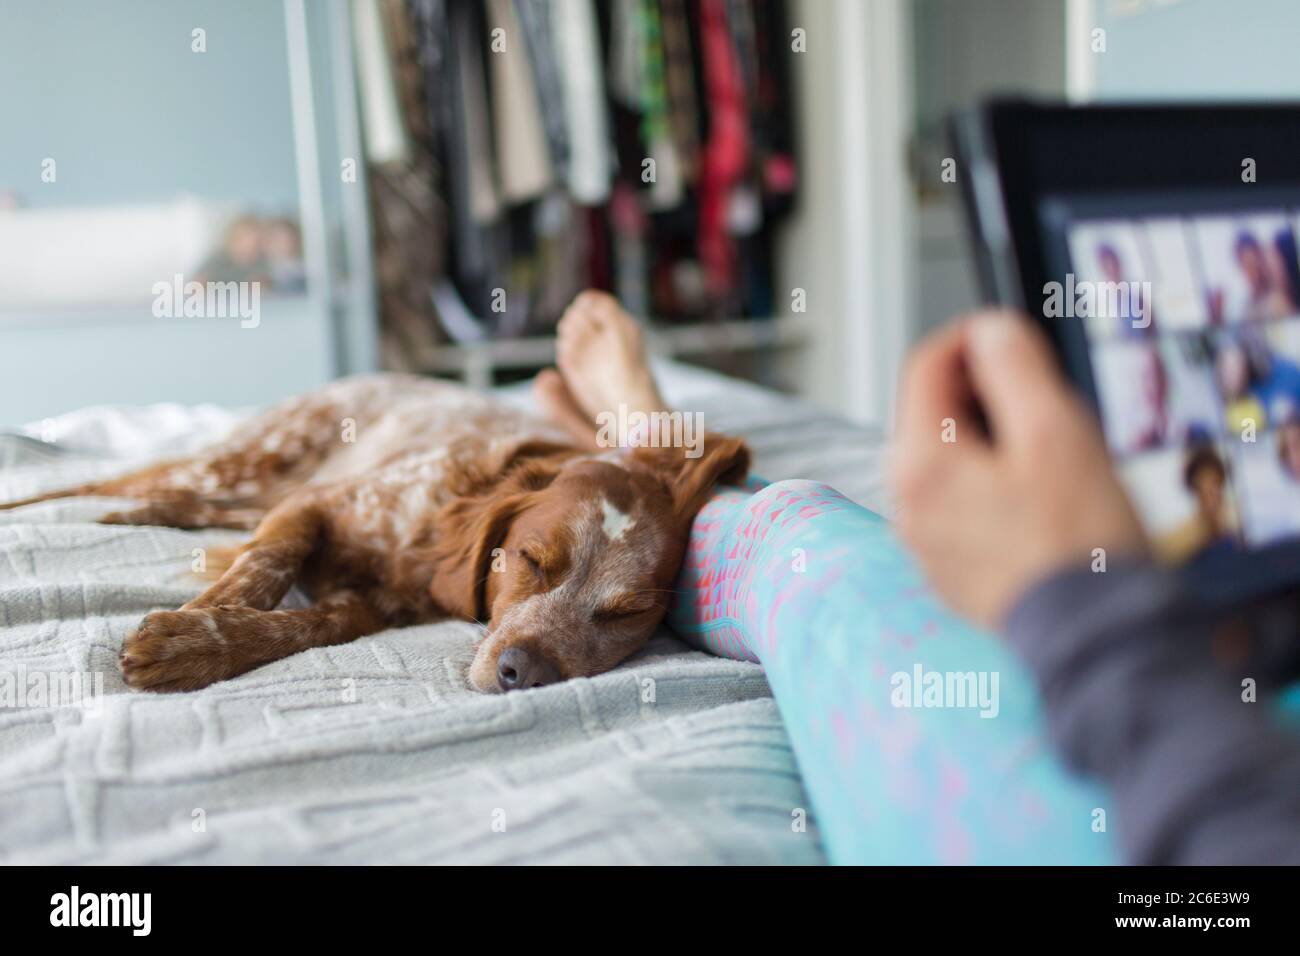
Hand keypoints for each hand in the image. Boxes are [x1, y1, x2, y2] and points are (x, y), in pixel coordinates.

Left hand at [890, 310, 1147, 627]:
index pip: (924, 367)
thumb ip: (1015, 368)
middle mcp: (908, 504)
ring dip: (991, 437)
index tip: (1007, 334)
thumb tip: (990, 330)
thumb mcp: (1056, 432)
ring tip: (1051, 451)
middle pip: (931, 414)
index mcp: (920, 464)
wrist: (1095, 640)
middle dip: (983, 391)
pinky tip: (1042, 498)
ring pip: (948, 459)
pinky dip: (992, 482)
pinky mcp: (951, 568)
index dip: (968, 337)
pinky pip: (961, 503)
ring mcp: (926, 540)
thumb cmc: (1078, 544)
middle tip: (1043, 394)